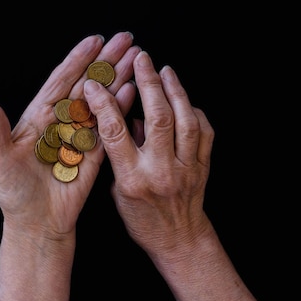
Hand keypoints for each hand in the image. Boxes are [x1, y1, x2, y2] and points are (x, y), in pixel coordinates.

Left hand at [0, 32, 140, 237]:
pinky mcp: (95, 152)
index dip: (77, 59)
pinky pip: (110, 125)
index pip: (60, 81)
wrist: (37, 223)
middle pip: (87, 83)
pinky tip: (133, 89)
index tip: (94, 40)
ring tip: (137, 57)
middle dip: (106, 61)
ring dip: (119, 78)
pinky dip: (122, 106)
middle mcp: (62, 121)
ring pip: (102, 100)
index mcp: (38, 117)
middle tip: (126, 38)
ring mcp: (80, 135)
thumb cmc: (13, 193)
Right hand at [83, 50, 214, 257]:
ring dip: (175, 91)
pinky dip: (195, 113)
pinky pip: (205, 133)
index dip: (104, 103)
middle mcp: (161, 171)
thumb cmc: (143, 221)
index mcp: (133, 179)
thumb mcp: (117, 193)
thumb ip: (120, 156)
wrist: (180, 241)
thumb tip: (129, 118)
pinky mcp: (203, 167)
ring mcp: (186, 168)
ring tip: (166, 71)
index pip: (115, 132)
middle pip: (157, 117)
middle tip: (142, 59)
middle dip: (149, 83)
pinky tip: (185, 100)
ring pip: (185, 120)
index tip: (95, 83)